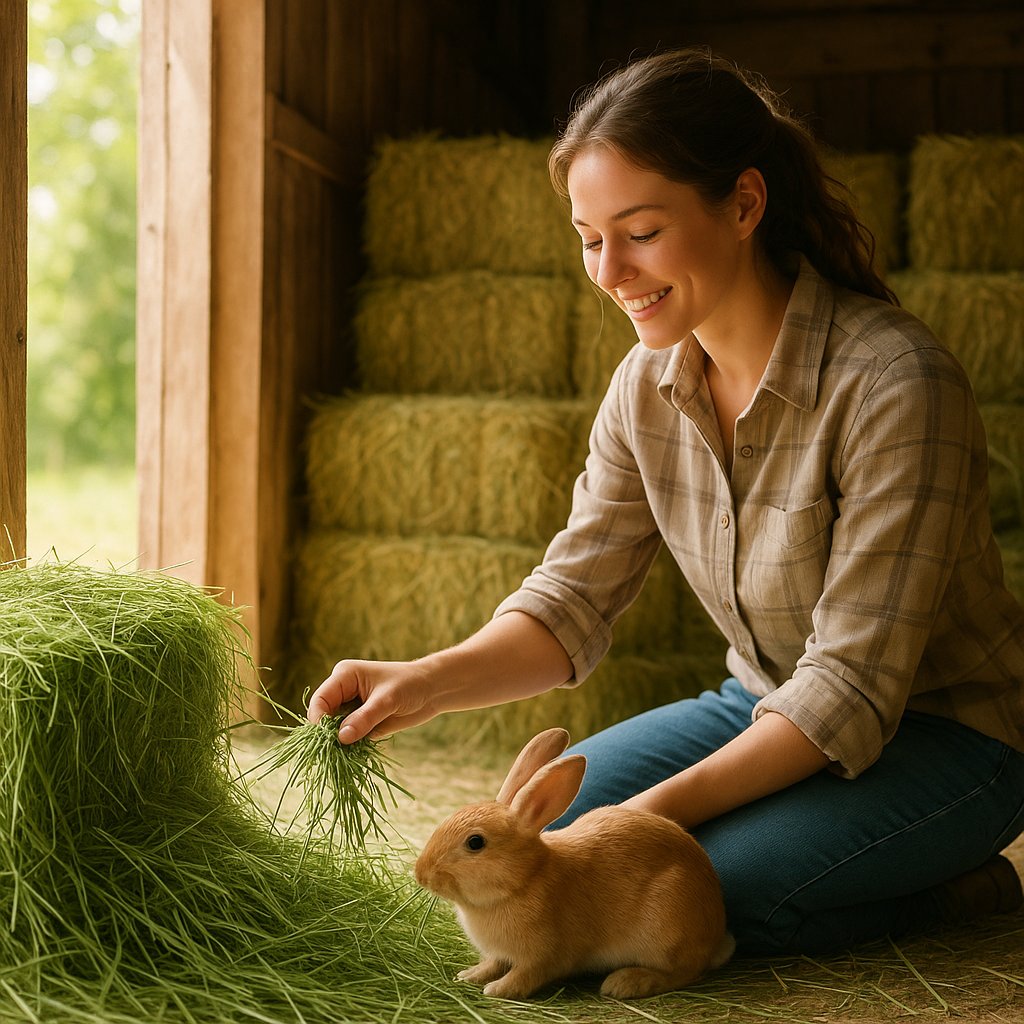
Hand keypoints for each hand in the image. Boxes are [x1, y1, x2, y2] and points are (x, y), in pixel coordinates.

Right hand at [306, 659, 437, 743]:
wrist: (432, 690)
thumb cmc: (410, 685)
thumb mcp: (387, 700)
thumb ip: (364, 718)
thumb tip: (341, 738)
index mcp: (344, 676)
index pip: (320, 700)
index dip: (319, 720)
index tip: (328, 739)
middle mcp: (343, 691)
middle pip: (323, 717)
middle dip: (329, 735)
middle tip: (338, 752)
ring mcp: (351, 708)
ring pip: (334, 730)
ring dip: (340, 743)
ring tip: (349, 754)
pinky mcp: (360, 722)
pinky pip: (349, 738)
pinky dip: (351, 747)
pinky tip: (359, 752)